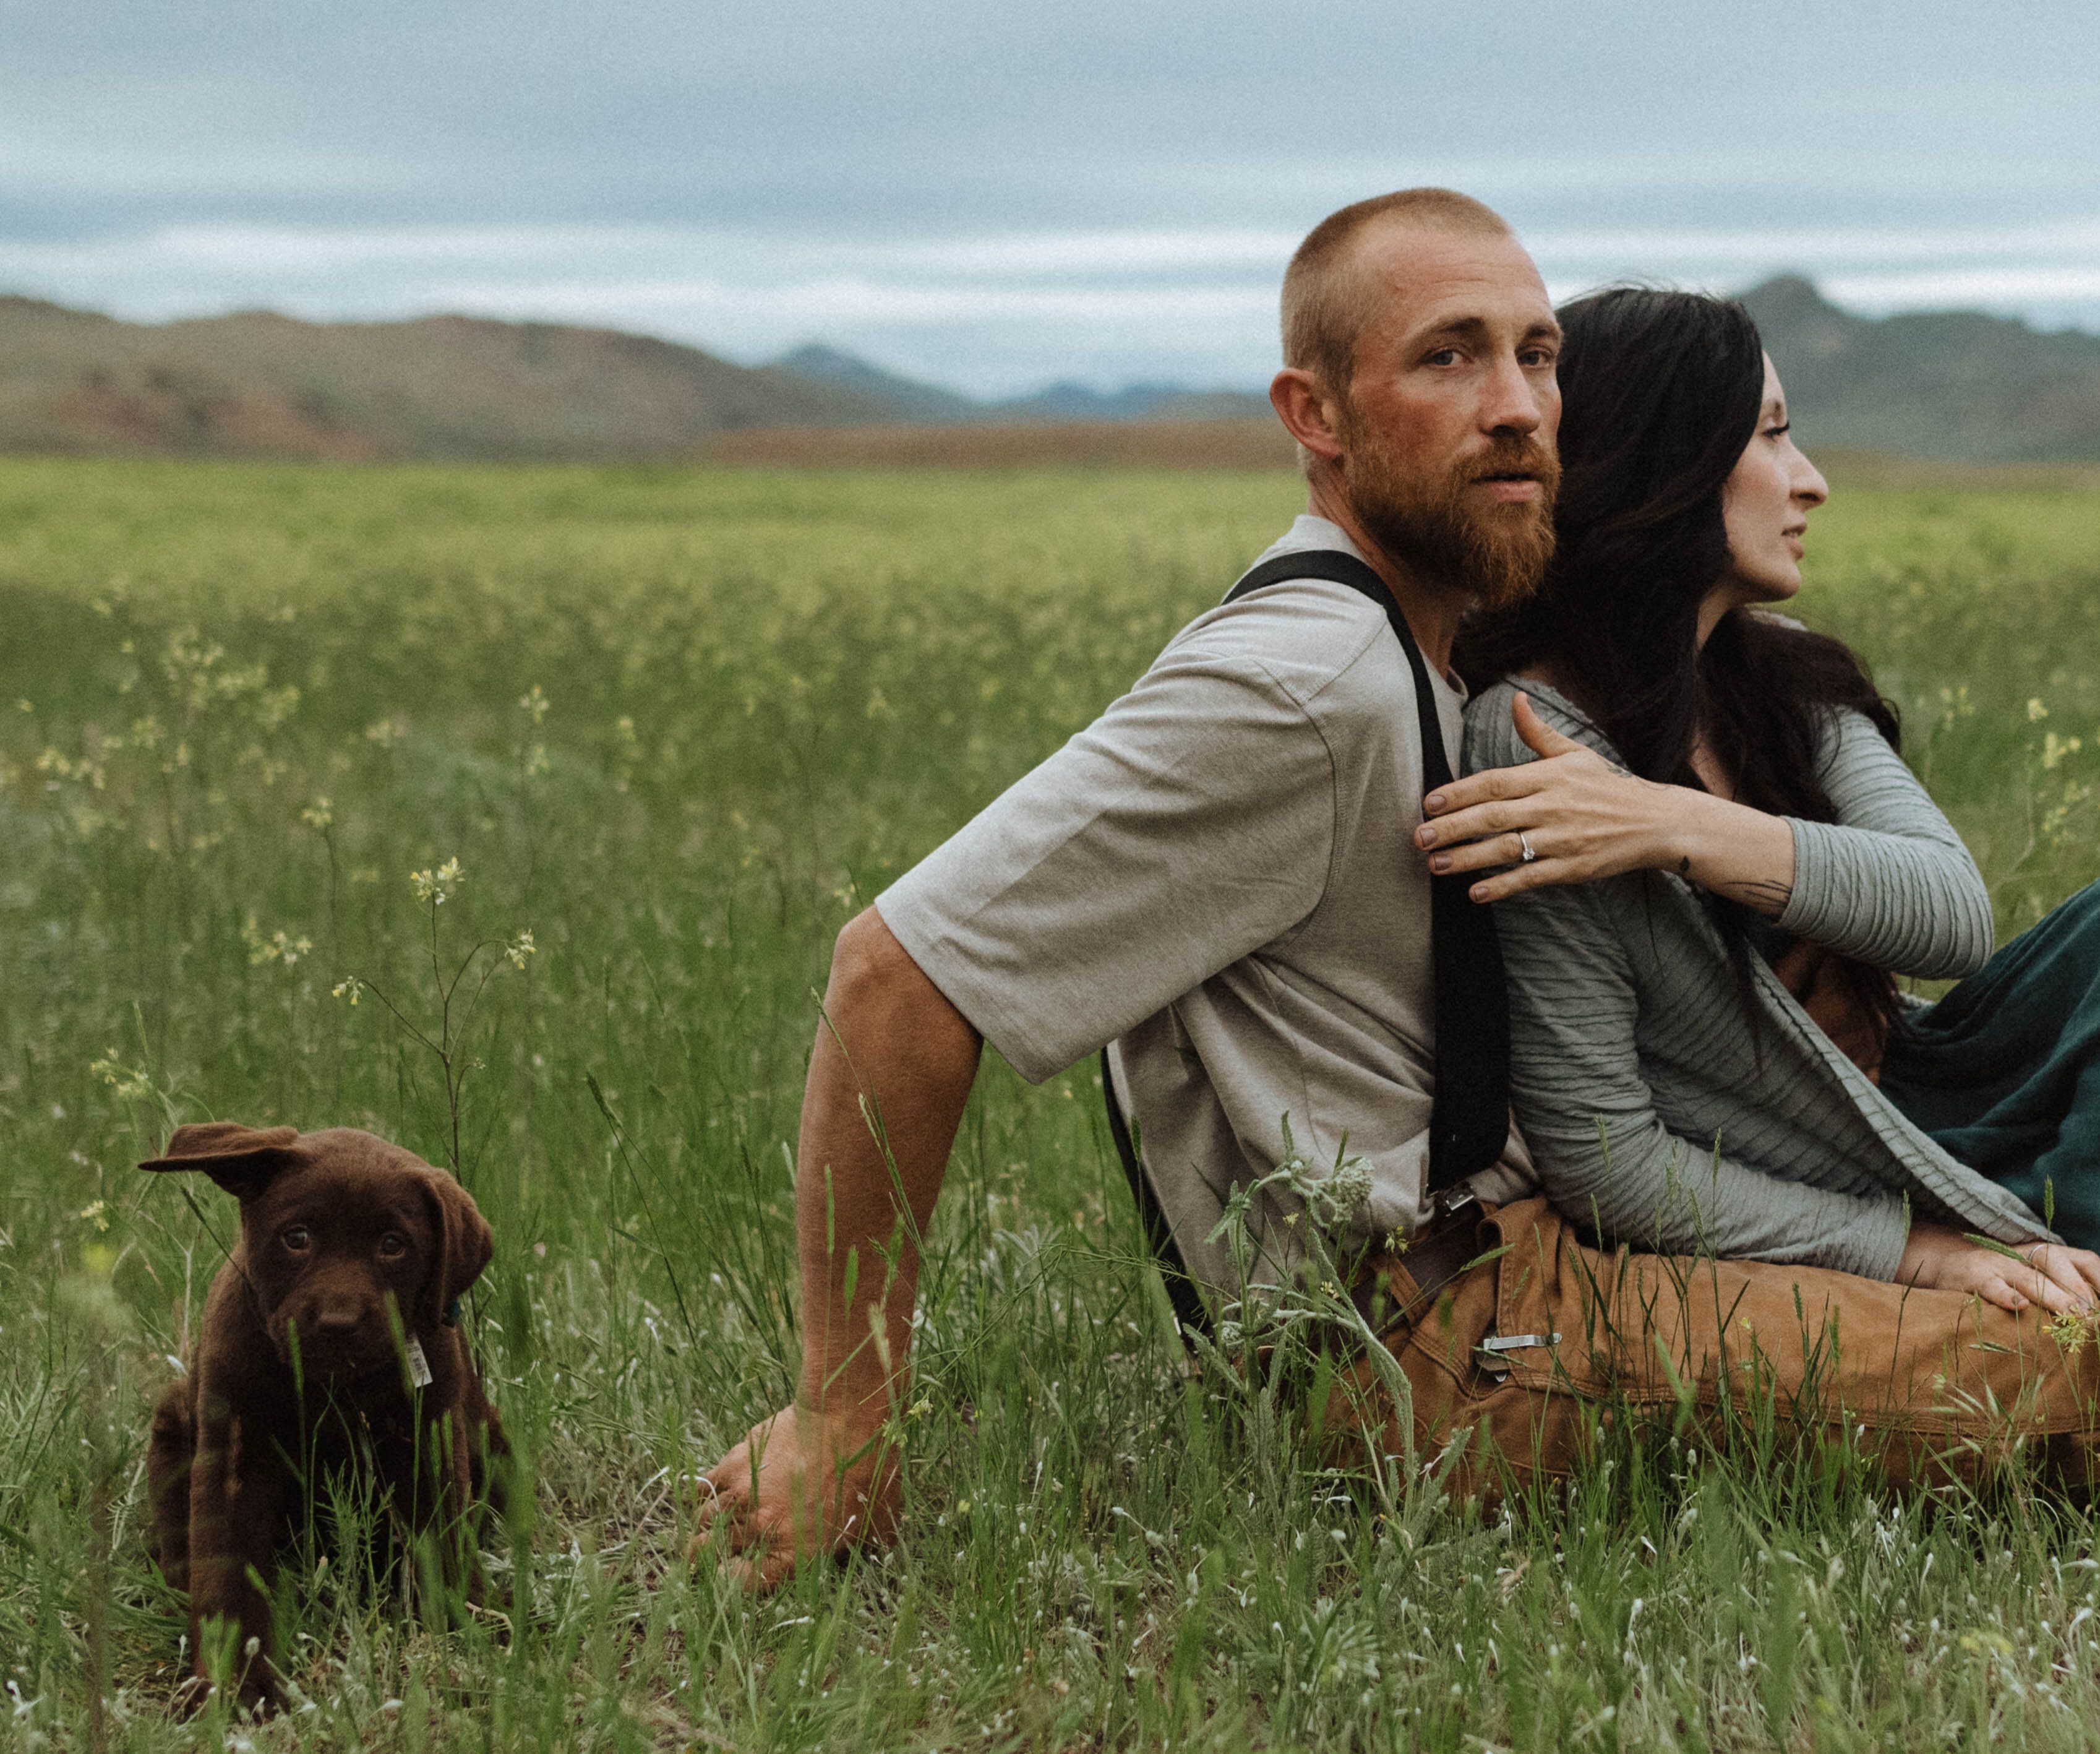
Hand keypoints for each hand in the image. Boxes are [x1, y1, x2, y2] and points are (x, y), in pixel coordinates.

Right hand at [688, 1402, 899, 1589]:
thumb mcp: (877, 1523)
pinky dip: (699, 1493)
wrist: (845, 1419)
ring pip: (703, 1522)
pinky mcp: (733, 1464)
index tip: (730, 1576)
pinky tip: (702, 1495)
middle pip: (711, 1555)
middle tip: (698, 1560)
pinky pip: (702, 1487)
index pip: (745, 1584)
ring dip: (700, 1528)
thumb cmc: (867, 1470)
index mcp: (794, 1554)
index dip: (732, 1584)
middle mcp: (761, 1531)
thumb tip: (871, 1556)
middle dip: (702, 1561)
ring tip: (699, 1529)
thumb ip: (863, 1546)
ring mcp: (742, 1497)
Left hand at [1418, 693, 1796, 911]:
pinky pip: (1532, 877)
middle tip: (1418, 837)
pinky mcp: (1572, 867)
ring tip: (1435, 865)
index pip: (1494, 782)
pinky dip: (1503, 886)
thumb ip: (1538, 733)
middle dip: (1452, 827)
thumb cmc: (1608, 786)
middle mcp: (1552, 806)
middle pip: (1493, 816)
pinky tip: (1476, 893)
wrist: (1655, 821)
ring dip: (1468, 858)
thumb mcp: (1575, 753)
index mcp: (1548, 776)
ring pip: (1507, 849)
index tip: (1429, 802)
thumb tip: (1515, 697)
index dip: (1459, 792)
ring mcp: (1562, 838)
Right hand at [1896, 1221, 2099, 1314]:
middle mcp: (2024, 1255)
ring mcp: (1998, 1264)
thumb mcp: (2034, 1276)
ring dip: (2055, 1297)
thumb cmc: (2001, 1277)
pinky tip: (2020, 1306)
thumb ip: (2062, 1289)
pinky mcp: (1975, 1278)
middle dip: (2078, 1288)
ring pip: (2030, 1278)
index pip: (2083, 1259)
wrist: (1948, 1263)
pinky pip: (1993, 1286)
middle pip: (2056, 1262)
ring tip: (2074, 1315)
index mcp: (2045, 1254)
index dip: (2099, 1278)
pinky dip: (2007, 1296)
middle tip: (2091, 1314)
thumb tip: (2092, 1313)